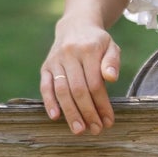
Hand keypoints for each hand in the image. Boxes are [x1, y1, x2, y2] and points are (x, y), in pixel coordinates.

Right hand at [41, 18, 120, 134]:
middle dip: (87, 113)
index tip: (108, 121)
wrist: (75, 26)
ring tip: (79, 130)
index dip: (102, 105)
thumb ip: (112, 61)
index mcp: (88, 50)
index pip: (95, 83)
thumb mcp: (111, 46)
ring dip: (70, 112)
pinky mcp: (45, 66)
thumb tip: (112, 78)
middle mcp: (69, 54)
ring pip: (62, 90)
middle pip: (78, 89)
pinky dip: (49, 101)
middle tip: (95, 130)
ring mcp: (55, 61)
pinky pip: (45, 86)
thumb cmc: (97, 42)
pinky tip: (55, 116)